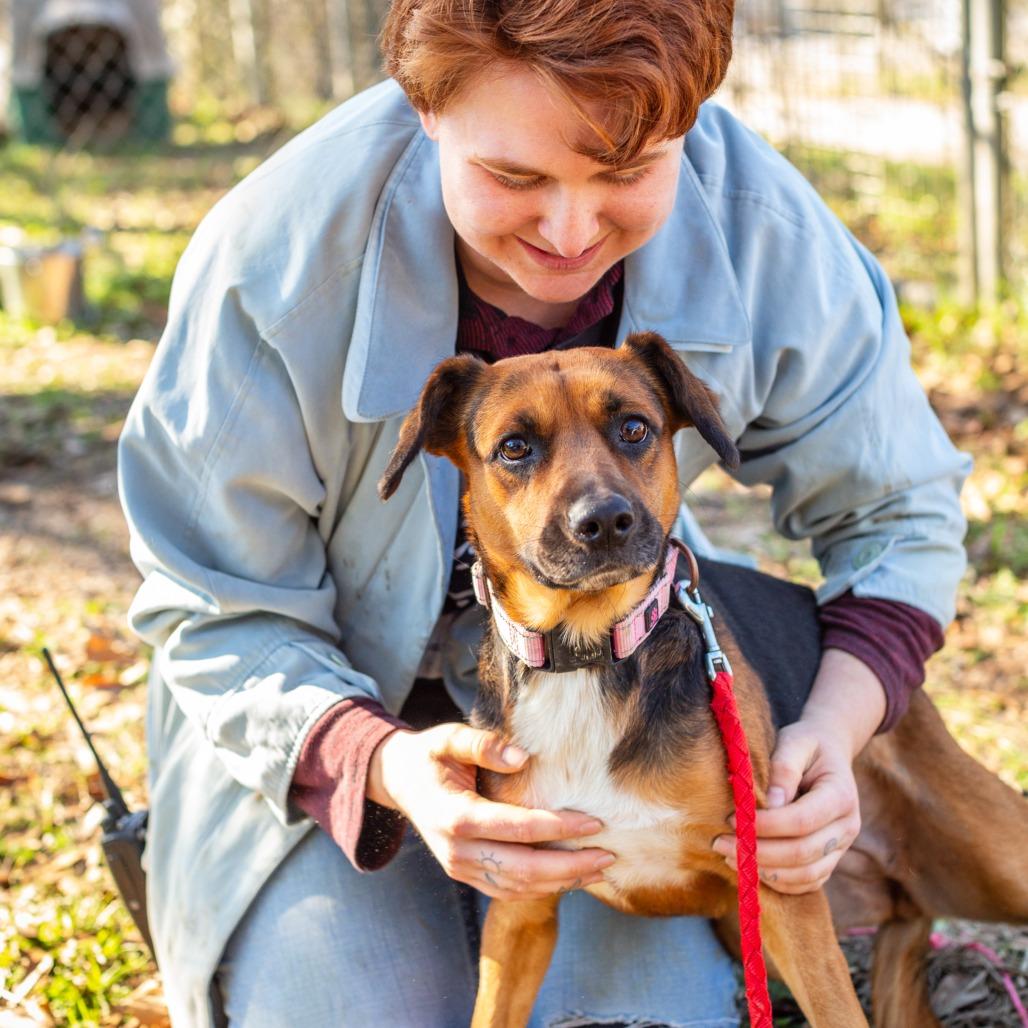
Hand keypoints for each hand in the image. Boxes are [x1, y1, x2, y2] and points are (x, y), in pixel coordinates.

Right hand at [367, 722, 614, 900]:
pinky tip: (570, 876)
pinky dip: (542, 888)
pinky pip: (508, 891)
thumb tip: (522, 757)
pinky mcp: (465, 876)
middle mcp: (457, 852)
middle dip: (570, 866)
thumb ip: (483, 744)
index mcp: (454, 816)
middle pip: (523, 870)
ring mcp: (459, 869)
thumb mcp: (449, 738)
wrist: (400, 781)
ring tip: (598, 869)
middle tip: (608, 856)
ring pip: (518, 888)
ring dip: (561, 883)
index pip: (516, 828)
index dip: (558, 827)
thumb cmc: (431, 755)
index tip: (594, 822)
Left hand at [712, 649, 883, 894]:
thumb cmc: (806, 744)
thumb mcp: (794, 742)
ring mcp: (841, 847)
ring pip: (806, 875)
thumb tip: (770, 804)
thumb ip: (783, 769)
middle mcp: (847, 827)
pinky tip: (749, 868)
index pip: (802, 820)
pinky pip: (807, 882)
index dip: (766, 825)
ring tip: (729, 857)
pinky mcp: (830, 859)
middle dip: (758, 852)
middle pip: (804, 853)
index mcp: (841, 795)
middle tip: (719, 843)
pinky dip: (778, 881)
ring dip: (765, 871)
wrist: (829, 752)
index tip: (732, 818)